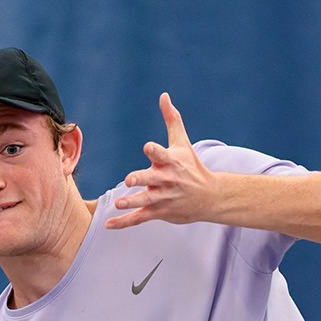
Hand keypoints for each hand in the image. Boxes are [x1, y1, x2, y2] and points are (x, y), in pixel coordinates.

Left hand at [106, 93, 219, 229]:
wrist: (211, 197)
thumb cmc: (193, 167)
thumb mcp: (183, 143)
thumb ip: (172, 119)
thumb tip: (163, 96)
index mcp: (172, 162)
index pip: (162, 154)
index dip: (155, 151)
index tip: (148, 147)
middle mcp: (168, 180)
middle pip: (153, 179)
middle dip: (142, 179)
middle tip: (130, 180)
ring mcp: (164, 197)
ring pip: (146, 201)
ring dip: (132, 202)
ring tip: (119, 203)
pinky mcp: (161, 212)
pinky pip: (140, 218)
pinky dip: (125, 222)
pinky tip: (109, 224)